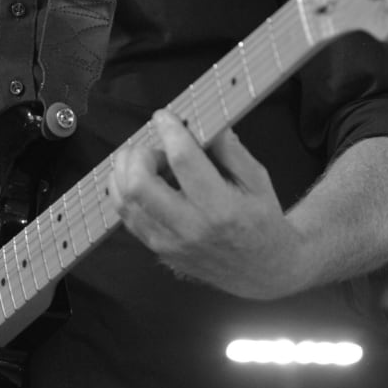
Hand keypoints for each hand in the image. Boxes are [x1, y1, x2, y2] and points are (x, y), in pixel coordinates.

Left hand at [110, 109, 306, 298]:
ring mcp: (171, 244)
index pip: (182, 160)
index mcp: (221, 208)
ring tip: (144, 161)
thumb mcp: (258, 181)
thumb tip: (206, 121)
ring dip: (125, 171)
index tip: (163, 116)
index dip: (169, 131)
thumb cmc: (262, 222)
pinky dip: (123, 190)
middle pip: (139, 183)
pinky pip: (126, 216)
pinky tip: (138, 179)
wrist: (264, 272)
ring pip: (126, 200)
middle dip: (139, 154)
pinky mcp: (160, 251)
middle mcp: (191, 229)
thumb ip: (231, 149)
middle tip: (154, 147)